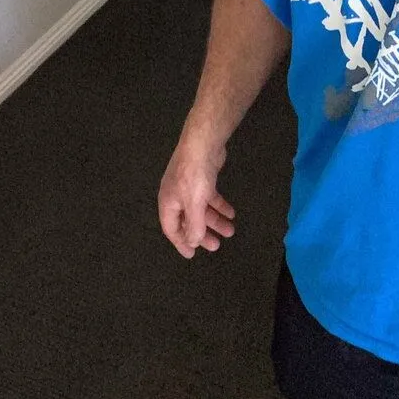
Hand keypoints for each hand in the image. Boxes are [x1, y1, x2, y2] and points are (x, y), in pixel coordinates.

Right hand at [158, 128, 235, 258]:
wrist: (202, 144)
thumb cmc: (194, 176)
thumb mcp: (194, 204)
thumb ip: (193, 225)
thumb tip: (193, 242)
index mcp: (168, 203)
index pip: (172, 229)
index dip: (181, 243)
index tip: (192, 255)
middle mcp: (176, 196)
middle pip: (188, 220)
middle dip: (202, 234)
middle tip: (216, 246)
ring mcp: (190, 187)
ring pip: (201, 210)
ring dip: (215, 221)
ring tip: (230, 231)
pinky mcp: (203, 179)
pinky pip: (210, 198)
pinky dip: (219, 206)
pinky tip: (231, 213)